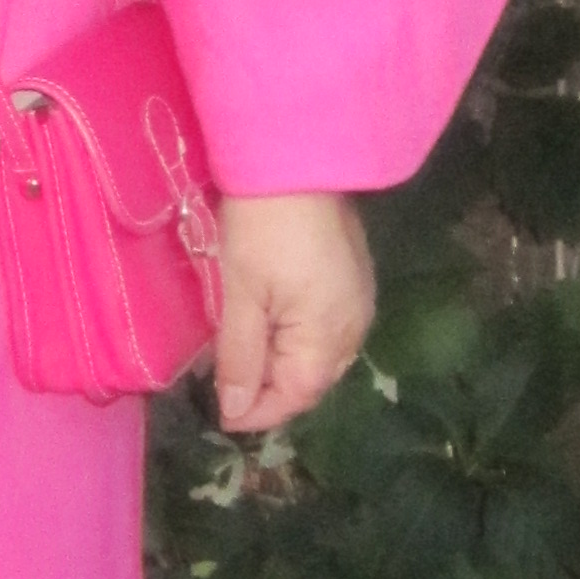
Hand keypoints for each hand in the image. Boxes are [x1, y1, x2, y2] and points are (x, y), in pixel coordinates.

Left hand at [211, 189, 374, 432]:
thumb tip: (236, 410)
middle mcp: (354, 327)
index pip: (296, 396)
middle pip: (314, 381)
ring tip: (245, 365)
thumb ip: (241, 359)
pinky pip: (329, 331)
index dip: (258, 413)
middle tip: (227, 392)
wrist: (294, 161)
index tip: (220, 417)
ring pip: (322, 357)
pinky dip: (299, 342)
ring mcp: (359, 302)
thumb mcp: (239, 297)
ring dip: (285, 367)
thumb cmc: (260, 230)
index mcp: (328, 337)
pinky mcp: (354, 280)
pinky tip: (273, 330)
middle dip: (272, 393)